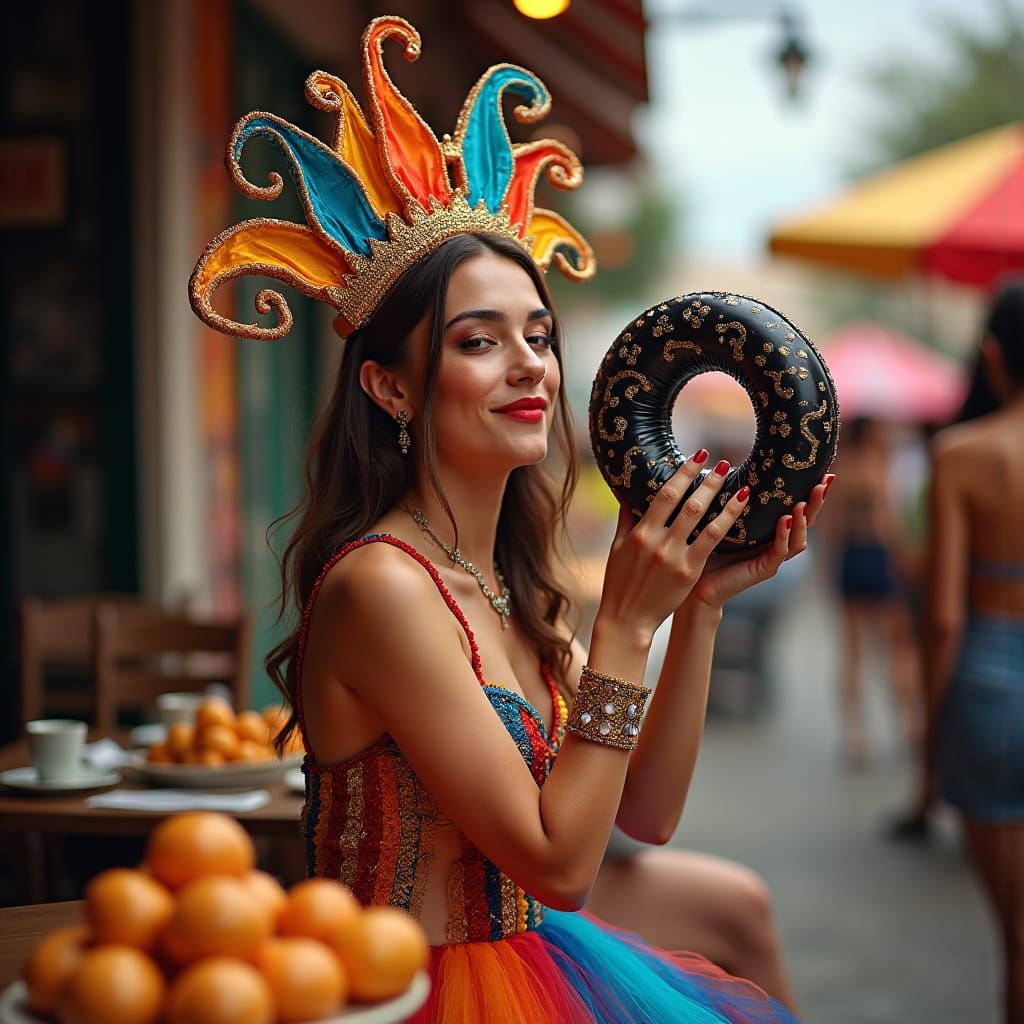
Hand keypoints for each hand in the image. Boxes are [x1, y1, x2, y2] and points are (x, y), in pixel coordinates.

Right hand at [597, 451, 751, 638]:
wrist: (627, 618)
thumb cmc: (620, 582)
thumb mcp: (618, 547)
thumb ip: (626, 518)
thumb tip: (625, 491)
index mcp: (641, 532)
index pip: (666, 495)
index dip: (683, 473)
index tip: (698, 456)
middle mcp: (658, 542)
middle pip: (688, 504)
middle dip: (708, 481)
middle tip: (723, 463)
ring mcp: (675, 558)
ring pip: (704, 521)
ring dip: (724, 500)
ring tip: (741, 485)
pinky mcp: (689, 572)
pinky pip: (711, 543)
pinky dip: (727, 524)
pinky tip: (739, 512)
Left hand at [686, 473, 832, 610]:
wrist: (696, 583)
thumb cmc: (707, 547)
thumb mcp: (723, 517)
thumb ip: (733, 498)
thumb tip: (728, 463)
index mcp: (770, 530)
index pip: (796, 508)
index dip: (810, 492)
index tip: (823, 471)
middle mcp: (776, 543)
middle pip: (805, 522)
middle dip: (816, 502)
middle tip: (825, 481)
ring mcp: (771, 558)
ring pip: (798, 539)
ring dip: (802, 520)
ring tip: (804, 502)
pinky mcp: (762, 570)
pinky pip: (778, 553)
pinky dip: (783, 536)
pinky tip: (784, 520)